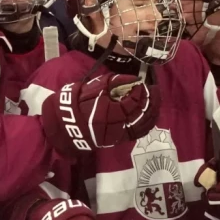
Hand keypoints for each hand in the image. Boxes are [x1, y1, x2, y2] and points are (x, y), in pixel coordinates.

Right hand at [41, 73, 159, 156]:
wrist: (65, 125)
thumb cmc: (77, 104)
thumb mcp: (94, 87)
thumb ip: (115, 81)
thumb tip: (134, 79)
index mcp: (112, 112)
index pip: (135, 102)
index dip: (142, 92)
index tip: (144, 83)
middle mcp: (119, 126)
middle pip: (143, 115)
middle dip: (152, 101)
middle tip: (155, 90)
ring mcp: (120, 135)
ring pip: (144, 126)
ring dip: (153, 112)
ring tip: (155, 100)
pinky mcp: (119, 139)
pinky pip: (138, 133)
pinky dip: (147, 123)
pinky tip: (150, 114)